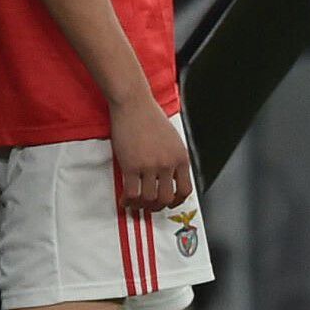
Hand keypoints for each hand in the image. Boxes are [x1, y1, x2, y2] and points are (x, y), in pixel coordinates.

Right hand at [109, 96, 191, 213]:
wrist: (133, 103)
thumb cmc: (149, 116)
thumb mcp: (172, 138)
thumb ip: (173, 158)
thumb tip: (169, 178)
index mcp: (181, 157)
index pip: (185, 190)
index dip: (177, 201)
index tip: (169, 203)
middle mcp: (168, 163)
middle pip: (166, 198)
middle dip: (157, 207)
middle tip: (149, 206)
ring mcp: (150, 166)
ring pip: (149, 199)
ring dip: (141, 206)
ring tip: (134, 203)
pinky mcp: (132, 166)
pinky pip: (132, 193)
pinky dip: (128, 201)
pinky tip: (125, 199)